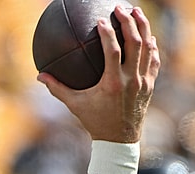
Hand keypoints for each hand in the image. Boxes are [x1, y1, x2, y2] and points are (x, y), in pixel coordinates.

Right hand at [38, 5, 159, 142]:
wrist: (119, 140)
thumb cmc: (95, 121)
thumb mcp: (74, 105)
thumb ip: (58, 89)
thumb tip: (40, 76)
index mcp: (113, 83)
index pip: (113, 51)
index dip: (108, 33)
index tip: (100, 20)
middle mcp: (132, 80)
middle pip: (135, 43)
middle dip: (129, 22)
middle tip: (120, 8)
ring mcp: (144, 81)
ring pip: (148, 48)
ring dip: (143, 27)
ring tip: (136, 12)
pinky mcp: (151, 84)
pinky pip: (154, 59)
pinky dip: (151, 45)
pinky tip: (147, 35)